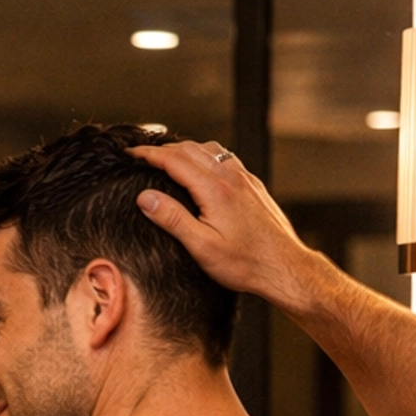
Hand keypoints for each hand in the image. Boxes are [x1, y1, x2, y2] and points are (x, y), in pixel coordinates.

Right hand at [131, 139, 323, 312]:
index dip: (149, 154)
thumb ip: (172, 218)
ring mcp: (245, 179)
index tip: (131, 153)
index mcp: (215, 190)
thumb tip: (146, 197)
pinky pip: (226, 159)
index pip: (174, 160)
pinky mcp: (254, 186)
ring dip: (186, 149)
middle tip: (143, 155)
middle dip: (164, 148)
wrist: (284, 267)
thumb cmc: (245, 263)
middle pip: (191, 149)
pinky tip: (203, 169)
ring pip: (210, 150)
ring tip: (169, 158)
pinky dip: (206, 157)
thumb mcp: (201, 246)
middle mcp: (231, 178)